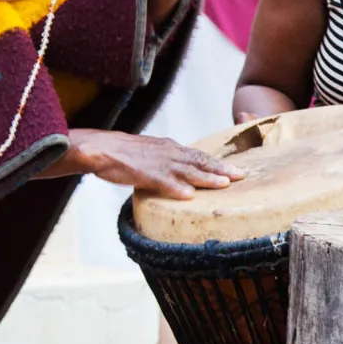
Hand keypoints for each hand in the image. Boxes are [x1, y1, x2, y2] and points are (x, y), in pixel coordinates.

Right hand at [69, 129, 243, 199]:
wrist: (101, 148)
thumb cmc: (124, 153)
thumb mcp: (152, 153)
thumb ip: (168, 162)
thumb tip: (182, 176)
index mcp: (170, 148)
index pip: (200, 156)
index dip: (219, 163)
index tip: (237, 171)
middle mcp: (168, 153)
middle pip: (200, 161)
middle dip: (222, 169)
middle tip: (242, 177)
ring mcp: (157, 163)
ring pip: (186, 170)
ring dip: (206, 178)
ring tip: (223, 185)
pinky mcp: (143, 173)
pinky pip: (162, 181)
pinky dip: (175, 188)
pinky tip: (188, 196)